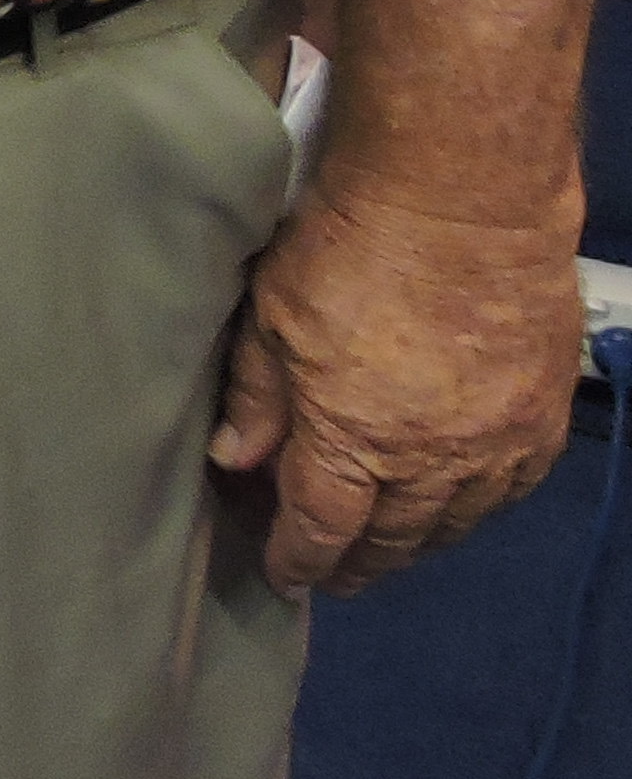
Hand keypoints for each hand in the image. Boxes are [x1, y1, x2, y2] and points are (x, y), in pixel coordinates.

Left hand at [211, 174, 583, 594]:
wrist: (465, 201)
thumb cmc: (351, 246)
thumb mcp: (272, 317)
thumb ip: (256, 398)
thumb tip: (236, 461)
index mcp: (353, 439)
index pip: (322, 528)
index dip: (300, 560)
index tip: (286, 577)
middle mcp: (432, 460)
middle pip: (393, 538)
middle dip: (359, 563)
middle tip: (336, 573)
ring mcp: (496, 443)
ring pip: (455, 522)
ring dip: (417, 543)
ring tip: (389, 549)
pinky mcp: (542, 416)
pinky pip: (511, 488)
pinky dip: (477, 507)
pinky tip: (457, 505)